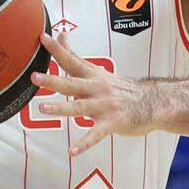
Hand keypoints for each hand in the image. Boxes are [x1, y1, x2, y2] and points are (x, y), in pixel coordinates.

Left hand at [31, 33, 158, 154]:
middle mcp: (97, 89)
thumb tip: (62, 36)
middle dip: (53, 80)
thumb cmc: (122, 89)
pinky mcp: (112, 123)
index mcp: (94, 76)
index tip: (43, 37)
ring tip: (43, 109)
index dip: (57, 49)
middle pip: (72, 83)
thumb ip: (77, 59)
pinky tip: (71, 152)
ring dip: (61, 109)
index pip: (72, 60)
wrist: (153, 103)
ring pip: (79, 108)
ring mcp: (104, 106)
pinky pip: (94, 135)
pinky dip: (83, 144)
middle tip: (34, 76)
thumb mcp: (100, 72)